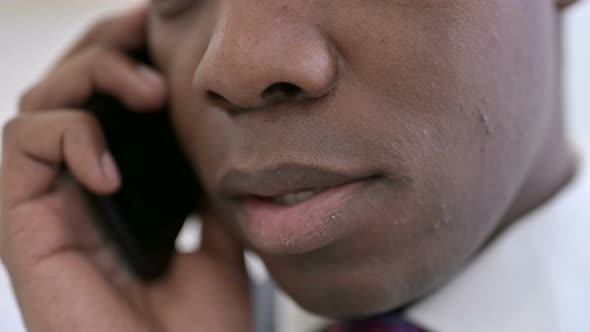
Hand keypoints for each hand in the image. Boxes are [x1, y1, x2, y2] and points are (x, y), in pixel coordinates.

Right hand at [0, 5, 250, 331]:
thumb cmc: (197, 328)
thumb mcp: (218, 241)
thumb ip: (207, 195)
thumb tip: (217, 148)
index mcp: (119, 190)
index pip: (106, 104)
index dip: (127, 58)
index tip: (166, 32)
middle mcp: (77, 191)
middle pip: (67, 90)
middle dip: (105, 49)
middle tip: (148, 30)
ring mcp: (48, 205)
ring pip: (40, 105)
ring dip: (91, 79)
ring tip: (148, 93)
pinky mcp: (23, 226)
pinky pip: (21, 149)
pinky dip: (68, 136)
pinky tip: (114, 166)